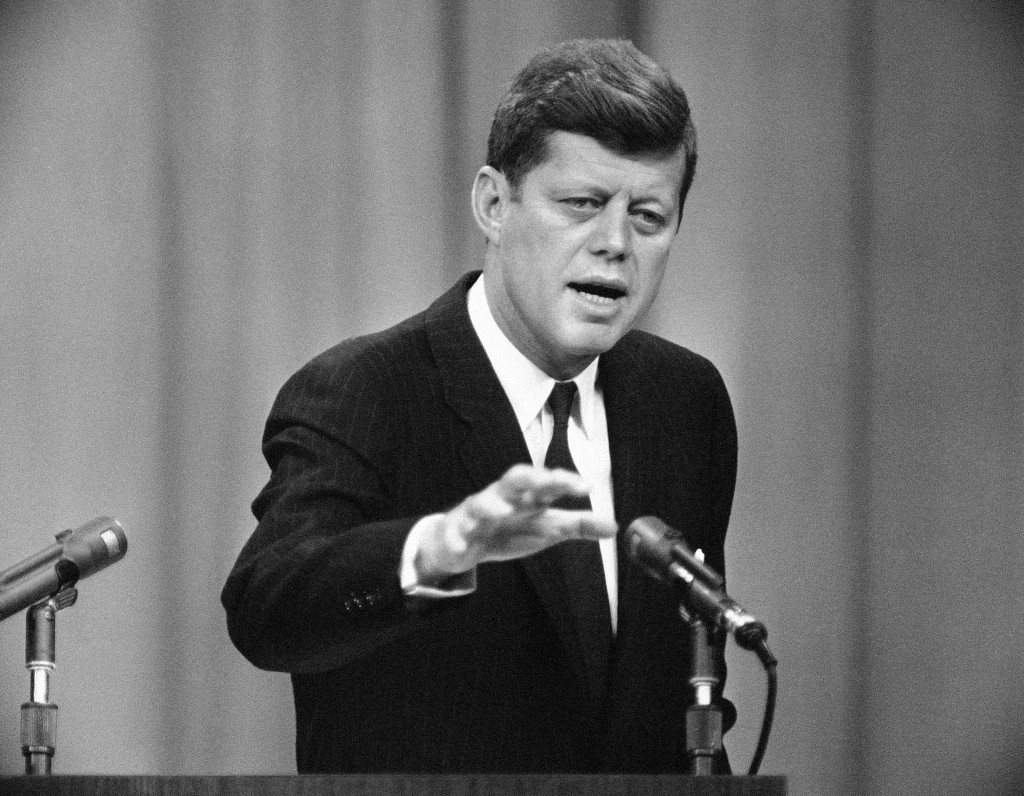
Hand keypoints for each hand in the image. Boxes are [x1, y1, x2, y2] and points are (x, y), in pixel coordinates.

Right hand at [415, 464, 617, 578]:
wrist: (463, 542)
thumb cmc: (509, 529)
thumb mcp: (546, 528)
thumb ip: (578, 525)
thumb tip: (615, 526)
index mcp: (527, 496)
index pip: (546, 481)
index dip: (565, 481)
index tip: (587, 487)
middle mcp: (503, 498)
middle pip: (514, 479)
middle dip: (530, 478)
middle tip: (548, 482)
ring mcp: (478, 513)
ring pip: (482, 502)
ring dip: (491, 504)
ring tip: (503, 510)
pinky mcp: (458, 530)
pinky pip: (457, 532)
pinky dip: (459, 539)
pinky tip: (463, 548)